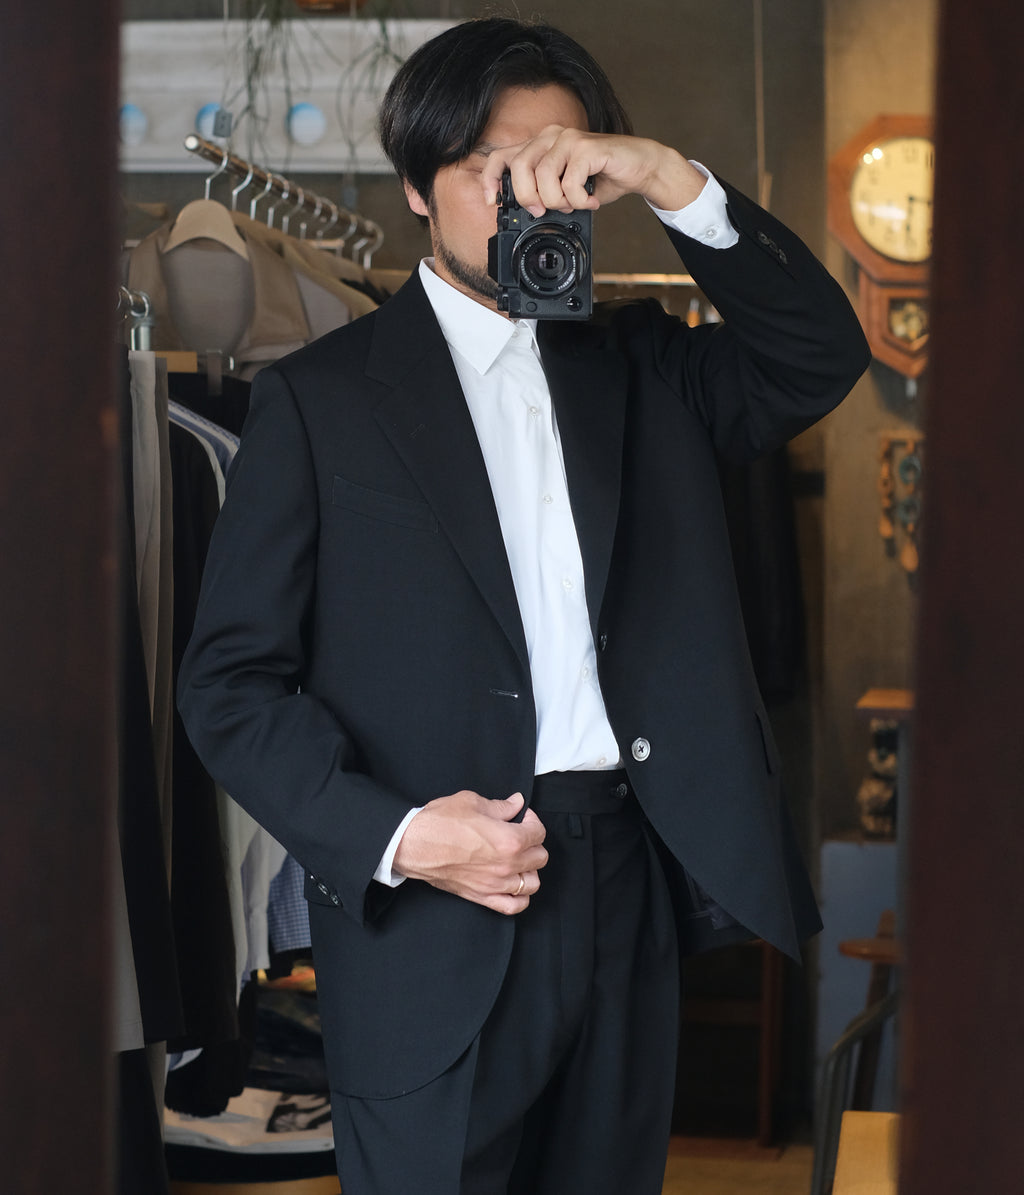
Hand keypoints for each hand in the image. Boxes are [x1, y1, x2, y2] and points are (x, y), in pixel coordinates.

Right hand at [393, 790, 547, 914]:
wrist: (413, 844)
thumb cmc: (440, 822)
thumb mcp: (472, 802)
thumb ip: (501, 806)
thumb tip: (516, 803)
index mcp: (509, 840)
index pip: (538, 833)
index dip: (531, 821)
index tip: (521, 817)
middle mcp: (507, 866)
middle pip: (540, 858)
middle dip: (533, 843)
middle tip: (519, 834)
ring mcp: (495, 884)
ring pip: (532, 883)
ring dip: (529, 870)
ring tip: (518, 859)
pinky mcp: (481, 897)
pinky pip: (513, 906)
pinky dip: (519, 898)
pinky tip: (513, 885)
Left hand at [481, 127, 706, 217]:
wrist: (638, 168)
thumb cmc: (600, 178)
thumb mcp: (564, 188)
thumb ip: (543, 191)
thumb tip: (525, 211)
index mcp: (539, 145)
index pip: (501, 157)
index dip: (490, 179)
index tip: (492, 202)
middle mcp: (550, 136)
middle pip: (519, 169)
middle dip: (529, 198)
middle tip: (545, 210)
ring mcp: (569, 139)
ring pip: (544, 177)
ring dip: (558, 201)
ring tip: (574, 204)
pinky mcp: (587, 147)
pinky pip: (569, 182)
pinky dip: (579, 200)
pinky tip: (591, 200)